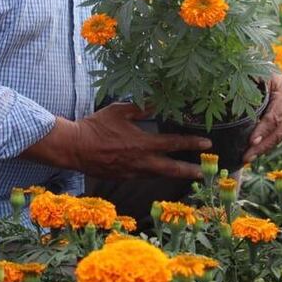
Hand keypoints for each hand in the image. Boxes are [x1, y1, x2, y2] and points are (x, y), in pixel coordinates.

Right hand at [22, 103, 211, 179]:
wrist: (75, 148)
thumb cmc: (96, 126)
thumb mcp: (119, 111)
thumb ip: (140, 109)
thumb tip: (157, 103)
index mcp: (142, 143)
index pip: (173, 144)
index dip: (191, 143)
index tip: (206, 144)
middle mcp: (141, 161)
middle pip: (171, 169)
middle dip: (189, 170)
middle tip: (204, 172)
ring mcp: (132, 172)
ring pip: (157, 175)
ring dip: (173, 174)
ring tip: (186, 173)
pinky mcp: (123, 178)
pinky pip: (143, 176)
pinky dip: (153, 173)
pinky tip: (157, 171)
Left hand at [243, 74, 281, 163]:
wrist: (271, 72)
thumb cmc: (259, 71)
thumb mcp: (254, 73)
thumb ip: (246, 84)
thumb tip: (228, 94)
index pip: (274, 117)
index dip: (263, 130)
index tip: (251, 141)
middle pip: (278, 132)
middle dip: (262, 146)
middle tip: (246, 157)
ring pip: (279, 137)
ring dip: (263, 149)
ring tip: (246, 159)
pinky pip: (277, 137)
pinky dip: (265, 146)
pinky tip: (252, 153)